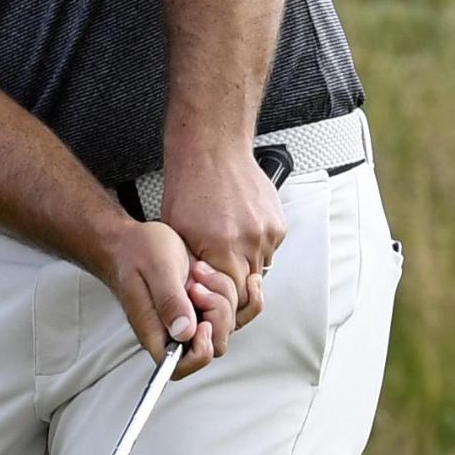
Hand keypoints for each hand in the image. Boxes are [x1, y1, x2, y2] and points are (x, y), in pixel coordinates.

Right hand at [98, 218, 239, 379]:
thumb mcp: (156, 269)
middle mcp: (175, 330)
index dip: (200, 352)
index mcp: (156, 331)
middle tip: (197, 286)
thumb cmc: (137, 251)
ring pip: (226, 323)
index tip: (203, 322)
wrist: (134, 238)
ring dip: (222, 294)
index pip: (179, 366)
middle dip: (217, 314)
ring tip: (198, 271)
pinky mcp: (203, 303)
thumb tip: (184, 334)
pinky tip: (213, 270)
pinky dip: (230, 287)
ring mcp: (191, 317)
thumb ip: (169, 301)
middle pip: (213, 345)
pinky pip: (231, 306)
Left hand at [161, 144, 288, 327]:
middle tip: (218, 280)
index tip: (211, 297)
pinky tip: (238, 233)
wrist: (212, 152)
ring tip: (226, 250)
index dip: (222, 302)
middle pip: (251, 288)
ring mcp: (268, 231)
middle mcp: (251, 241)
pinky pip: (269, 249)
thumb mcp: (176, 235)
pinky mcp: (278, 223)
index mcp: (224, 246)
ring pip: (261, 269)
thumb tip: (198, 297)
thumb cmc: (189, 188)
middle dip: (234, 289)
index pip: (233, 298)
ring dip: (245, 267)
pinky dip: (255, 248)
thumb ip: (191, 270)